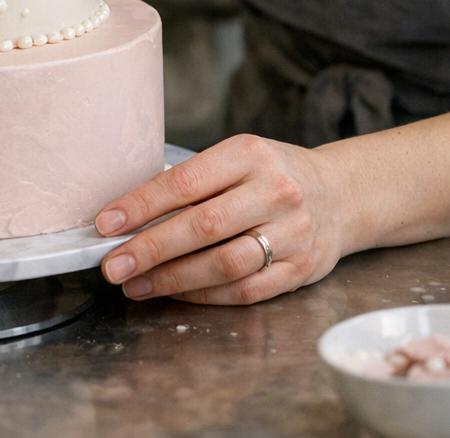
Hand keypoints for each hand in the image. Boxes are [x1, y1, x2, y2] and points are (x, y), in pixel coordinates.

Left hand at [95, 134, 345, 304]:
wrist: (341, 195)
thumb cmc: (273, 174)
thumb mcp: (241, 157)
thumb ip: (197, 180)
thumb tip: (132, 213)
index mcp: (251, 153)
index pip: (187, 181)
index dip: (143, 204)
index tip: (107, 223)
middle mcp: (275, 191)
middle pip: (203, 226)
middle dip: (150, 248)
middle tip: (112, 264)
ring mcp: (292, 233)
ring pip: (223, 264)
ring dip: (172, 279)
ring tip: (136, 284)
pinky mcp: (300, 270)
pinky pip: (244, 290)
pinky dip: (203, 295)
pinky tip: (175, 292)